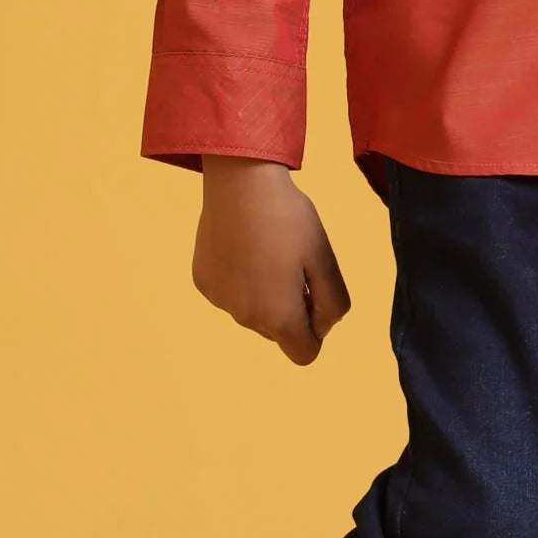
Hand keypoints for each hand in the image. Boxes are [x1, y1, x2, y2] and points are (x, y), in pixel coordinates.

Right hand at [191, 157, 351, 364]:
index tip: (314, 295)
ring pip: (253, 312)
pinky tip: (244, 243)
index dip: (317, 329)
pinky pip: (230, 293)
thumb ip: (333, 302)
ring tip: (268, 248)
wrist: (241, 183)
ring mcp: (220, 301)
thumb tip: (324, 326)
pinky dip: (240, 278)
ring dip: (264, 293)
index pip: (304, 354)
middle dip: (290, 308)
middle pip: (278, 332)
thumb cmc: (288, 218)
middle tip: (294, 263)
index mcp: (277, 316)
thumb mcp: (324, 258)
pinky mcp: (204, 282)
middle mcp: (245, 318)